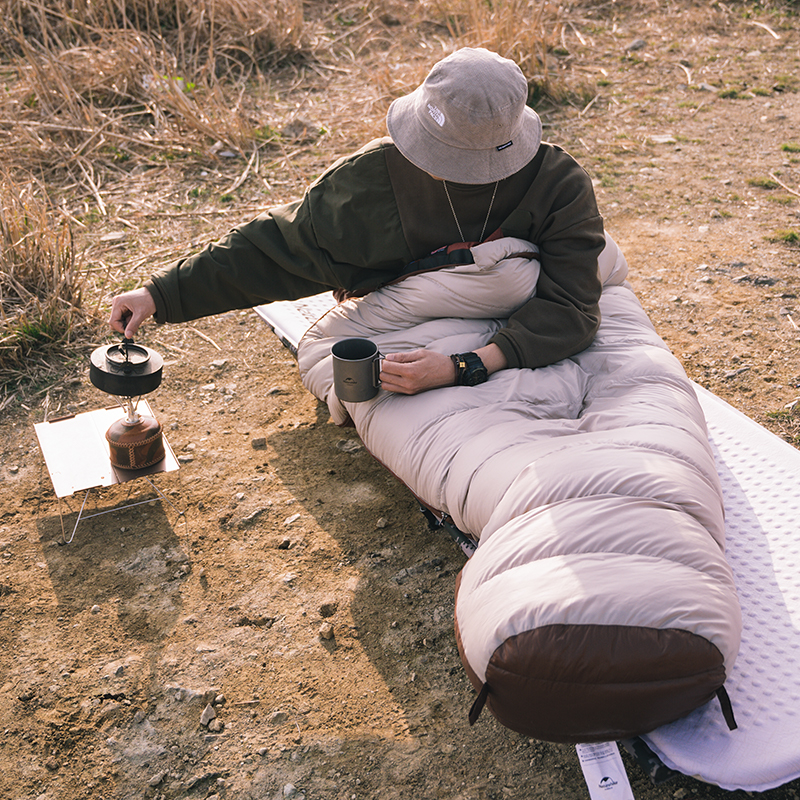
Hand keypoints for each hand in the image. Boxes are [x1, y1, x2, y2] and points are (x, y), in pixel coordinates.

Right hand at [109, 287, 156, 338]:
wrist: (156, 294)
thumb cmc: (149, 301)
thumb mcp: (141, 315)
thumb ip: (133, 326)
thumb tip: (127, 336)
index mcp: (118, 302)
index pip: (112, 321)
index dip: (120, 328)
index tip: (130, 331)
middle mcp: (116, 302)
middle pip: (114, 321)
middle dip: (124, 325)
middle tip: (135, 323)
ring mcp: (119, 304)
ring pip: (119, 319)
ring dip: (127, 322)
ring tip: (137, 317)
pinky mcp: (124, 306)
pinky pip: (123, 316)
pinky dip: (129, 319)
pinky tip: (136, 315)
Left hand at [380, 343, 507, 394]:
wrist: (449, 373)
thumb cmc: (436, 362)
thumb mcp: (420, 353)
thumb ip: (402, 356)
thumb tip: (388, 357)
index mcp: (410, 371)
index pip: (386, 368)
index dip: (384, 361)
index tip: (389, 358)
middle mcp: (408, 383)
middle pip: (383, 377)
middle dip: (384, 369)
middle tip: (391, 363)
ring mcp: (409, 390)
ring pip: (386, 385)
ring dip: (386, 377)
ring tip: (394, 370)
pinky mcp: (411, 393)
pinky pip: (394, 390)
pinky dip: (392, 383)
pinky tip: (398, 376)